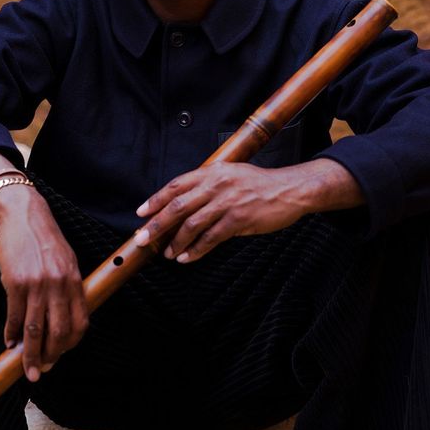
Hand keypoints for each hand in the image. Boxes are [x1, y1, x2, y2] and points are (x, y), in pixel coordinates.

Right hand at [0, 185, 88, 381]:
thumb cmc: (45, 240)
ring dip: (30, 355)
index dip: (71, 344)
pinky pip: (14, 316)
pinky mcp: (15, 282)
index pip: (80, 322)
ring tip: (27, 369)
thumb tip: (65, 319)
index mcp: (74, 280)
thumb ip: (68, 288)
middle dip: (51, 357)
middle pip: (58, 332)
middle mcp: (58, 284)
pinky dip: (11, 334)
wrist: (24, 216)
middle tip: (42, 371)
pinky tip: (10, 342)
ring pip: (34, 329)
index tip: (61, 355)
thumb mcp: (66, 260)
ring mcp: (37, 284)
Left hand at [135, 159, 362, 263]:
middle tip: (142, 239)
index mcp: (212, 172)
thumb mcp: (230, 173)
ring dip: (175, 242)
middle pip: (178, 206)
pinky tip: (186, 257)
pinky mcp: (239, 220)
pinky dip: (195, 250)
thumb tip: (181, 202)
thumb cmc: (258, 183)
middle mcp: (216, 185)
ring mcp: (227, 202)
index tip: (141, 213)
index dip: (155, 200)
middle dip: (157, 224)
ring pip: (192, 225)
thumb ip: (207, 184)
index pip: (175, 185)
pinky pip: (211, 238)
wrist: (289, 189)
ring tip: (167, 253)